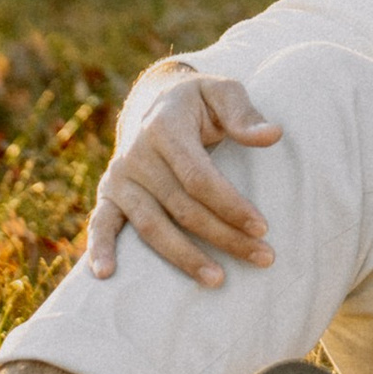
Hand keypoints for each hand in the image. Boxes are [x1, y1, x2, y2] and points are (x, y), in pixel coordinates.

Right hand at [83, 68, 282, 285]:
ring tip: (218, 280)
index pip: (199, 177)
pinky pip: (100, 223)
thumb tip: (273, 135)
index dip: (230, 204)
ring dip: (184, 257)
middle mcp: (137, 153)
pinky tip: (106, 275)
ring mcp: (120, 176)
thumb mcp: (222, 93)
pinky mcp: (108, 193)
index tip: (262, 227)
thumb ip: (244, 114)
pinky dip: (99, 248)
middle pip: (182, 207)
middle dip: (224, 236)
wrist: (153, 101)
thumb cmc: (198, 102)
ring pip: (151, 226)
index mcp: (165, 127)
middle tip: (263, 257)